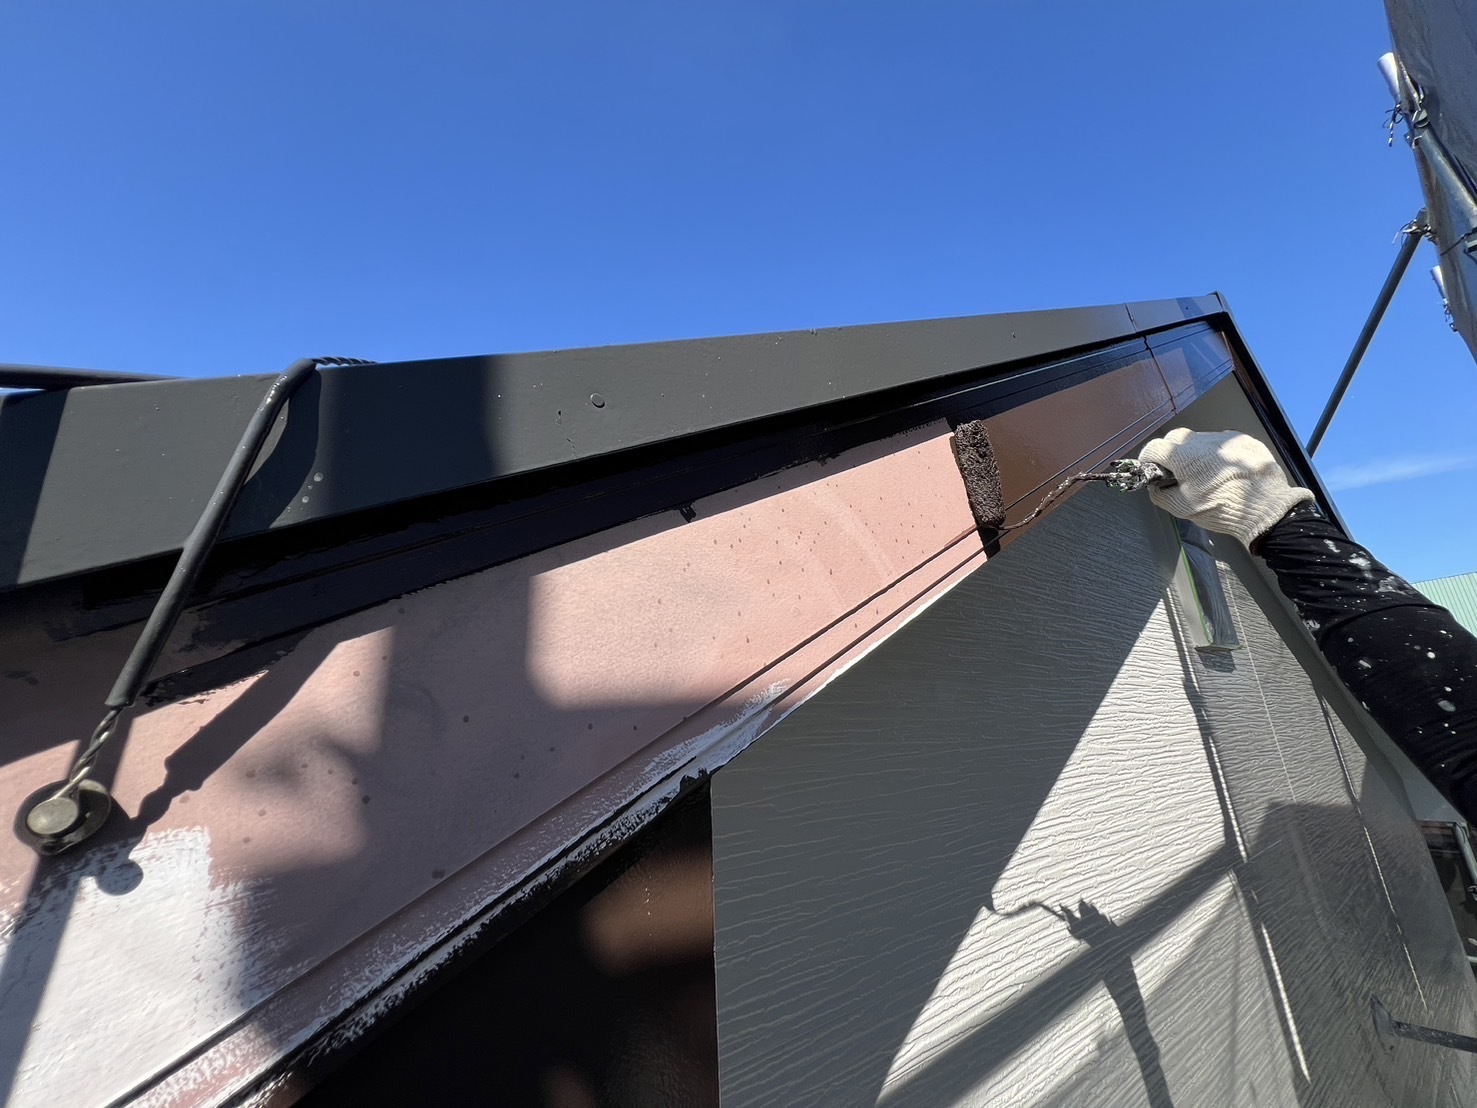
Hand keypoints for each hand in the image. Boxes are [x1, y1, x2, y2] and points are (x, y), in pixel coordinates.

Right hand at [1137, 429, 1312, 545]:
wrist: (1264, 506)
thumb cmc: (1220, 508)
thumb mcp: (1182, 508)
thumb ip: (1160, 494)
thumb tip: (1155, 485)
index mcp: (1183, 456)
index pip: (1154, 447)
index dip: (1148, 459)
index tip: (1151, 469)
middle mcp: (1202, 440)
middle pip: (1176, 438)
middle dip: (1170, 451)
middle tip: (1176, 470)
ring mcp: (1225, 438)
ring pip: (1200, 439)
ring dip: (1195, 452)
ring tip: (1205, 473)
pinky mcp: (1244, 440)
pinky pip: (1223, 443)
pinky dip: (1217, 453)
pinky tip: (1225, 470)